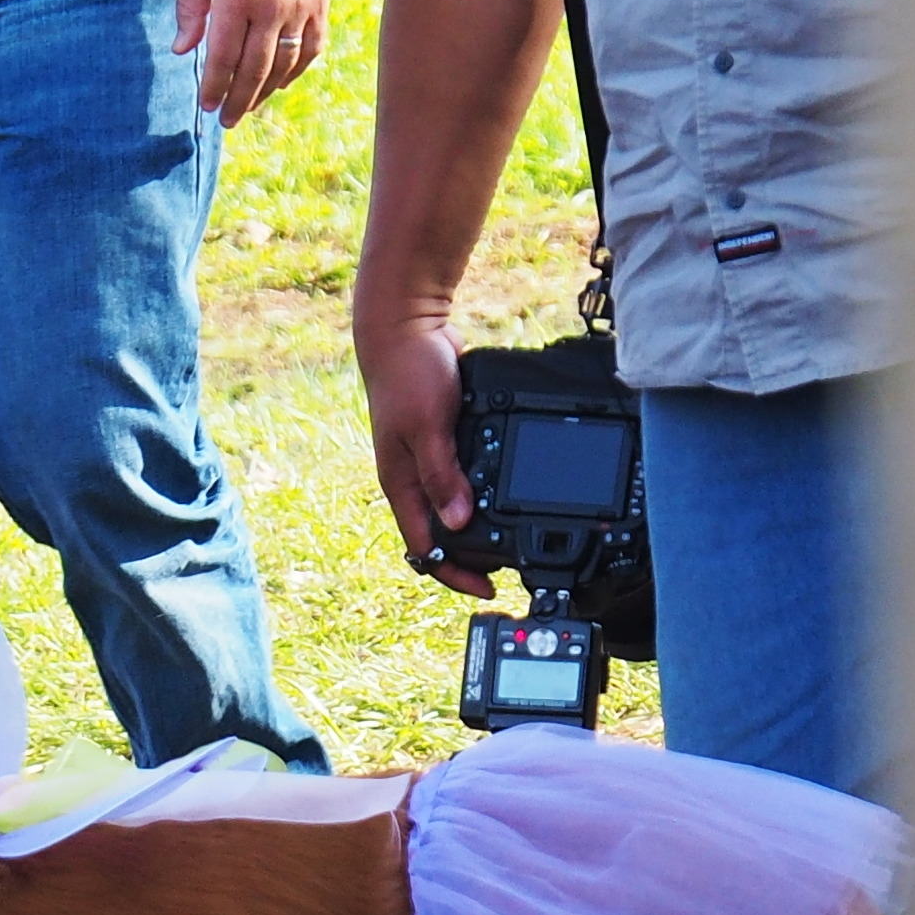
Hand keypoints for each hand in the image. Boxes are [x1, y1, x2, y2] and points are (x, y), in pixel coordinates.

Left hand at [175, 0, 332, 126]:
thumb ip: (189, 7)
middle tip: (226, 119)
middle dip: (238, 99)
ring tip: (248, 107)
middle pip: (254, 69)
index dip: (214, 86)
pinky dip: (294, 71)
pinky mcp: (320, 4)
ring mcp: (301, 7)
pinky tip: (277, 83)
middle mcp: (273, 5)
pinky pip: (310, 50)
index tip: (206, 105)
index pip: (223, 56)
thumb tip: (182, 50)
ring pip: (284, 65)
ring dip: (264, 92)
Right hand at [353, 306, 491, 594]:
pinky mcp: (445, 440)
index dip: (454, 572)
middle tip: (508, 568)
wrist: (405, 327)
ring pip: (454, 506)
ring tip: (513, 536)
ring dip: (479, 525)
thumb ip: (442, 474)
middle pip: (440, 533)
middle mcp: (413, 478)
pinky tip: (509, 488)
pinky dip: (484, 488)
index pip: (424, 546)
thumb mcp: (427, 427)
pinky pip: (464, 475)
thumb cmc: (406, 374)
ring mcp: (428, 459)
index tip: (487, 586)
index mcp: (401, 483)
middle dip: (470, 555)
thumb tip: (459, 523)